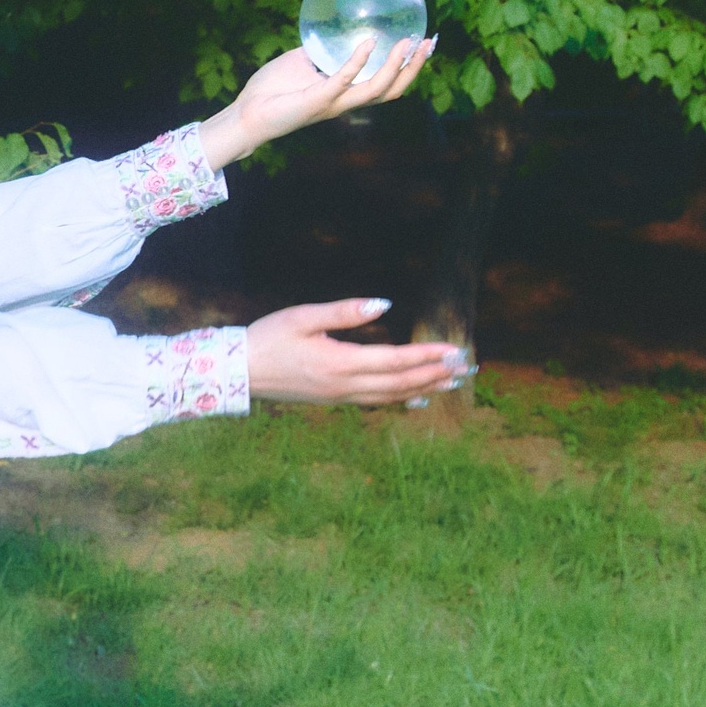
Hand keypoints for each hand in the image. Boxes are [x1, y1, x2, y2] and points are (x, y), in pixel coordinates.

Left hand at [199, 35, 435, 168]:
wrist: (247, 111)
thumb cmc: (271, 89)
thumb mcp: (300, 61)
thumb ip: (319, 50)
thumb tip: (330, 27)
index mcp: (343, 93)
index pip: (383, 84)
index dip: (405, 68)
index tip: (420, 44)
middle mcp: (344, 101)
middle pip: (392, 90)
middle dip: (414, 68)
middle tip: (428, 43)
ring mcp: (334, 102)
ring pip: (378, 90)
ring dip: (396, 66)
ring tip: (408, 42)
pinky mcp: (318, 100)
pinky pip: (344, 80)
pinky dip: (358, 61)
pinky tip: (369, 43)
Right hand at [246, 297, 468, 405]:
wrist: (237, 371)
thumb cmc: (267, 338)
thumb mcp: (303, 317)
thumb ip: (344, 311)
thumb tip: (383, 304)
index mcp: (340, 363)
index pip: (395, 360)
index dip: (428, 355)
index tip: (455, 349)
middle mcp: (345, 385)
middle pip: (401, 383)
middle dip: (437, 374)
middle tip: (468, 367)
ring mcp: (340, 397)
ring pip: (393, 396)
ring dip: (426, 388)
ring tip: (454, 382)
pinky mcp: (334, 400)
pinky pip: (377, 402)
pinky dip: (402, 399)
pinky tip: (418, 397)